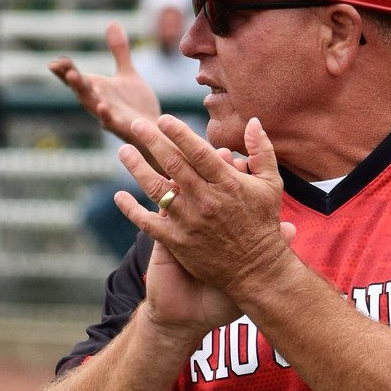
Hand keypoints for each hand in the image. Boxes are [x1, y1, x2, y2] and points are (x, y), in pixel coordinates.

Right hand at [48, 22, 170, 164]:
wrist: (156, 129)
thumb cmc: (137, 105)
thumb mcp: (128, 74)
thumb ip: (119, 52)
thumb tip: (113, 23)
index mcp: (98, 89)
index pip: (77, 78)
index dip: (65, 71)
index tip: (54, 62)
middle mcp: (99, 102)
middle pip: (81, 90)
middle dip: (72, 79)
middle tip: (63, 67)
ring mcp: (109, 116)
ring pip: (92, 105)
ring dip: (83, 93)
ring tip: (74, 78)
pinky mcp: (123, 128)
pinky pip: (111, 123)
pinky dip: (105, 115)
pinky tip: (102, 107)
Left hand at [115, 115, 295, 329]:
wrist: (257, 270)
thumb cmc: (264, 224)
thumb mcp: (271, 185)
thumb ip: (262, 152)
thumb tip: (253, 122)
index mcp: (228, 184)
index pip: (197, 151)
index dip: (178, 133)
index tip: (164, 120)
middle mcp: (206, 200)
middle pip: (173, 164)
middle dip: (153, 141)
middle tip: (137, 124)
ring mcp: (190, 221)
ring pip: (156, 189)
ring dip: (137, 167)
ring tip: (123, 151)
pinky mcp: (178, 242)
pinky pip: (148, 223)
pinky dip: (131, 210)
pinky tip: (119, 196)